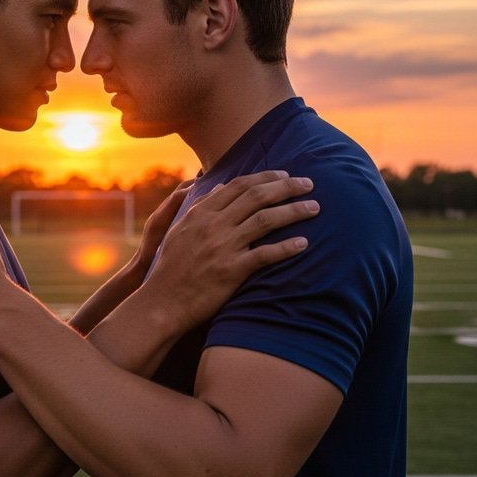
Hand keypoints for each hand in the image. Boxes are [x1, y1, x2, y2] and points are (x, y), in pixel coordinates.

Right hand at [146, 171, 318, 333]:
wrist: (163, 301)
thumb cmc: (171, 266)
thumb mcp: (180, 229)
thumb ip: (200, 206)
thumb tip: (219, 187)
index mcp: (201, 212)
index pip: (238, 185)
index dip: (265, 177)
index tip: (285, 175)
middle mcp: (213, 225)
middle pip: (256, 196)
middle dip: (287, 187)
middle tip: (309, 184)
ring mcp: (223, 247)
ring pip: (265, 220)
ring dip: (293, 211)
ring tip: (314, 208)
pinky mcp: (231, 271)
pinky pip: (264, 255)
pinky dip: (286, 248)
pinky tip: (304, 244)